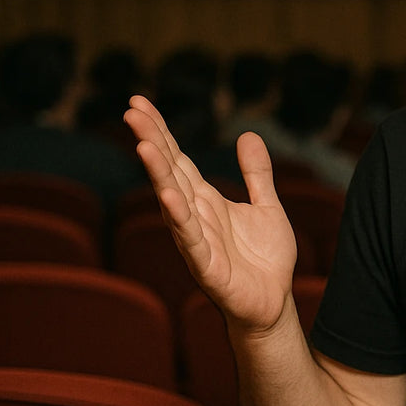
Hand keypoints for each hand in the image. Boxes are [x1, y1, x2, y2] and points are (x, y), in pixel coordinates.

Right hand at [124, 95, 297, 333]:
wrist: (274, 304)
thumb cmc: (265, 259)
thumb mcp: (267, 206)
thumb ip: (257, 174)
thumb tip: (247, 134)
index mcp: (207, 200)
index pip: (178, 159)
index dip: (161, 131)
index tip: (139, 102)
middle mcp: (195, 216)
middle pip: (169, 172)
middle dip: (152, 141)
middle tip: (131, 111)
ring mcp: (197, 241)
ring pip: (173, 201)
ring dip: (158, 175)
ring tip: (144, 146)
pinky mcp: (206, 266)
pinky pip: (190, 239)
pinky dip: (180, 217)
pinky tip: (169, 196)